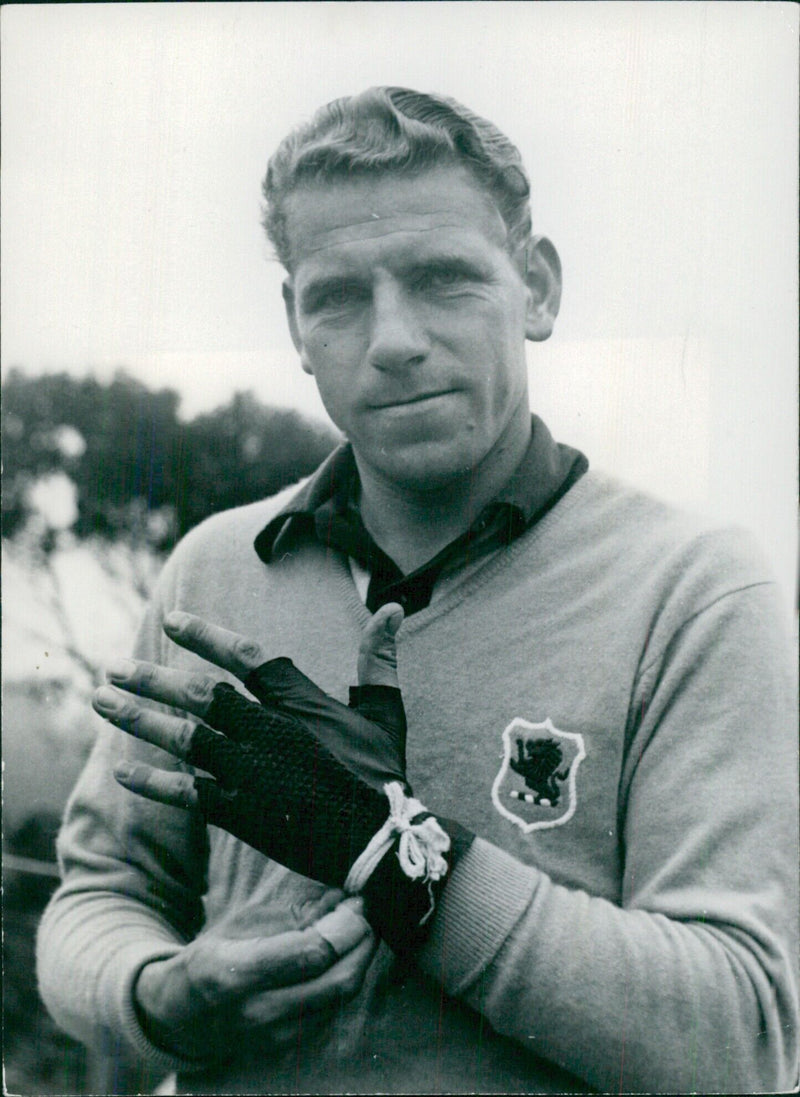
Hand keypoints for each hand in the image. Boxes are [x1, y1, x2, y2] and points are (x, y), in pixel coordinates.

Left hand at [93, 606, 471, 949]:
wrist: (379, 842)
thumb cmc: (383, 774)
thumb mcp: (383, 712)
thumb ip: (378, 659)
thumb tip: (395, 607)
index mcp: (300, 702)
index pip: (245, 657)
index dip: (207, 636)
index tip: (172, 621)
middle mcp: (268, 732)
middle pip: (199, 696)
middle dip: (153, 680)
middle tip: (114, 669)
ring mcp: (251, 773)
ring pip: (184, 738)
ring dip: (140, 719)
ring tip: (102, 701)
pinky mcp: (241, 813)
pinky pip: (187, 793)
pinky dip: (154, 782)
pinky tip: (123, 770)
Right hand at [134, 894, 376, 1060]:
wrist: (182, 1019)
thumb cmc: (210, 960)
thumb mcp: (234, 928)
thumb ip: (288, 913)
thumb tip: (339, 895)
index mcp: (235, 975)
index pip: (310, 954)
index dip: (343, 926)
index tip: (355, 899)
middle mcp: (259, 1013)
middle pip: (337, 980)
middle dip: (362, 940)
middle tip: (365, 910)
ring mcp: (277, 1035)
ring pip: (342, 996)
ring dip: (360, 958)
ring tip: (359, 927)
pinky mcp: (290, 1045)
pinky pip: (333, 1008)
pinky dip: (346, 976)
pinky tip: (346, 954)